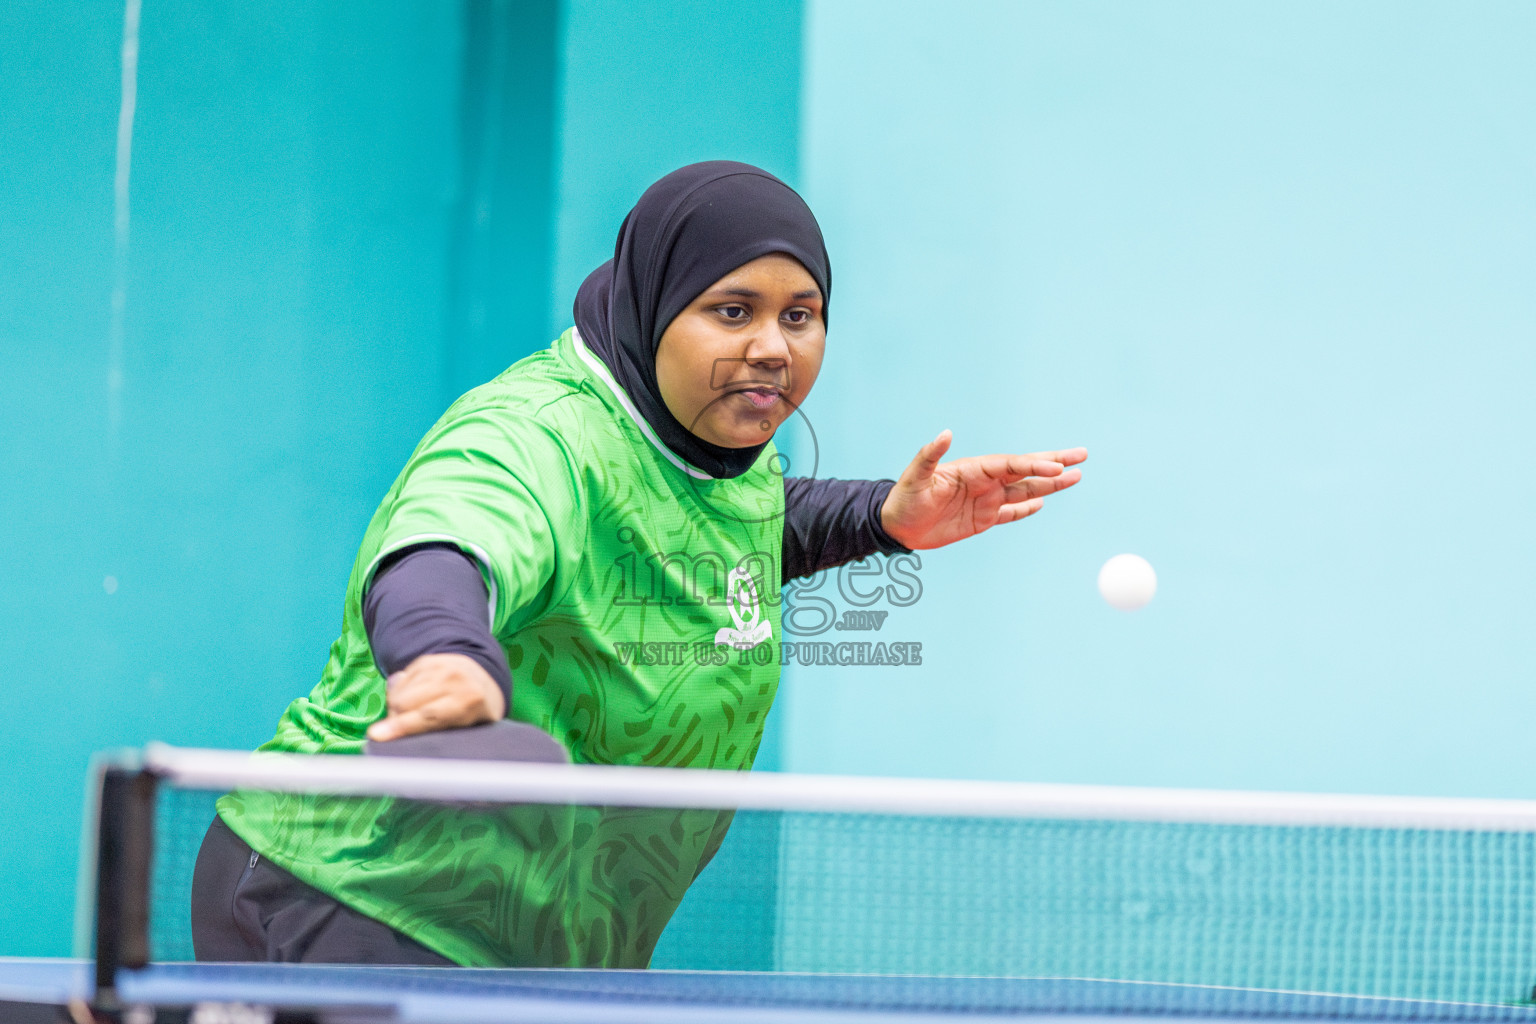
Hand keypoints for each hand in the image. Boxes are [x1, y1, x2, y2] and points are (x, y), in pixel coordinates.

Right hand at [366, 653, 506, 742]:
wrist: (484, 678)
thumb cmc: (476, 713)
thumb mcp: (471, 728)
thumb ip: (442, 735)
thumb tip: (400, 744)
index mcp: (469, 700)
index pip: (428, 716)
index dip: (402, 727)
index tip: (377, 736)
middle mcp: (453, 678)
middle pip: (405, 703)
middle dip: (397, 720)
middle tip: (403, 730)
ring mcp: (438, 666)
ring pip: (398, 693)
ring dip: (397, 707)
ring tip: (410, 715)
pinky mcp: (425, 661)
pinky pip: (399, 682)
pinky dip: (399, 695)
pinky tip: (413, 700)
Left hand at [879, 431, 1085, 550]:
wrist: (896, 526)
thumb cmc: (903, 499)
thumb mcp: (914, 477)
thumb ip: (930, 455)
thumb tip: (945, 433)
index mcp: (973, 469)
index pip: (1011, 465)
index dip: (1034, 466)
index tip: (1057, 468)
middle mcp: (984, 482)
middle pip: (1025, 471)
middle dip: (1053, 463)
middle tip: (1081, 455)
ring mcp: (985, 501)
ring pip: (1025, 490)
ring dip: (1050, 485)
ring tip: (1076, 476)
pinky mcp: (982, 520)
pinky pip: (1010, 513)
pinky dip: (1026, 508)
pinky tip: (1043, 501)